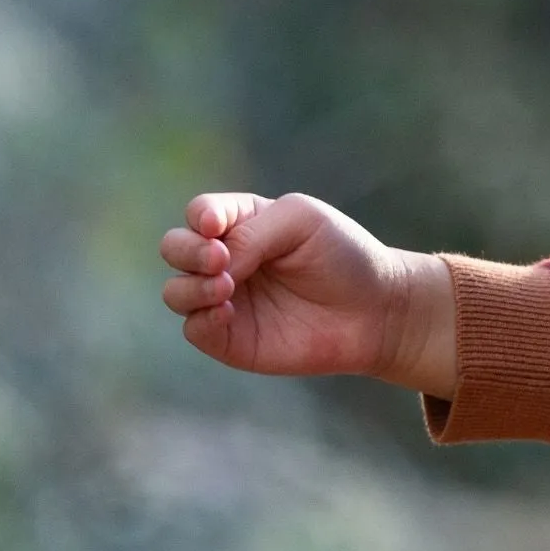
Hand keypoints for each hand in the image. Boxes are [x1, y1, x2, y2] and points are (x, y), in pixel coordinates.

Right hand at [159, 192, 457, 398]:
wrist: (375, 311)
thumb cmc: (343, 256)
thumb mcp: (300, 221)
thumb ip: (251, 232)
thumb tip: (215, 263)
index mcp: (244, 223)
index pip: (200, 213)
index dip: (201, 217)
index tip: (217, 225)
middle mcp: (228, 260)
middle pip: (174, 248)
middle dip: (186, 250)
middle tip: (220, 258)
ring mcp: (226, 299)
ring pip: (176, 291)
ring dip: (191, 286)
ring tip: (227, 286)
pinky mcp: (231, 337)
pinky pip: (194, 329)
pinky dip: (202, 319)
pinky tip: (228, 311)